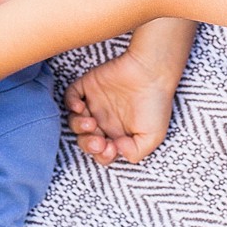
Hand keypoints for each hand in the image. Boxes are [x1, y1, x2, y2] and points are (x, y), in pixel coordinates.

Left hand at [65, 47, 178, 166]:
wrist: (152, 72)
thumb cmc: (156, 102)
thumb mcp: (153, 136)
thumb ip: (136, 152)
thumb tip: (117, 151)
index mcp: (118, 134)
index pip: (101, 152)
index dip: (102, 155)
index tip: (111, 147)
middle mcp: (104, 120)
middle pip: (85, 140)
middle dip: (88, 145)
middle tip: (99, 141)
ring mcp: (95, 103)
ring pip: (75, 122)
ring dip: (79, 127)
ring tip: (91, 123)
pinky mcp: (88, 86)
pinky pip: (70, 98)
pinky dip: (70, 104)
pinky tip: (80, 107)